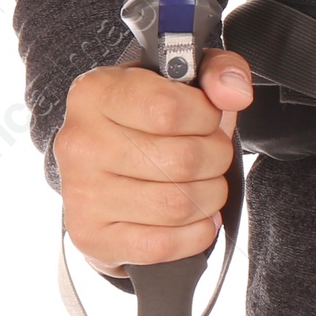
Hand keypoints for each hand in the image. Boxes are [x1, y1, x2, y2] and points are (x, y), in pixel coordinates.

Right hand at [55, 48, 253, 277]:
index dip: (206, 116)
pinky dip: (195, 233)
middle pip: (182, 160)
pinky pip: (163, 245)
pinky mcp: (91, 237)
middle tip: (214, 153)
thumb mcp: (181, 76)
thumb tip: (235, 93)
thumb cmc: (145, 116)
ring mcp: (81, 194)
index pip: (169, 109)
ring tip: (206, 183)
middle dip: (217, 157)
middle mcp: (80, 143)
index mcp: (96, 92)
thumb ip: (217, 70)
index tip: (209, 117)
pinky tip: (195, 217)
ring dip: (210, 196)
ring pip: (177, 205)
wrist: (103, 167)